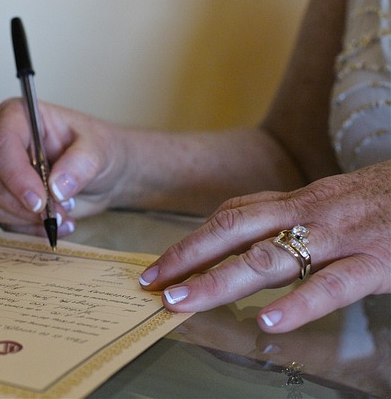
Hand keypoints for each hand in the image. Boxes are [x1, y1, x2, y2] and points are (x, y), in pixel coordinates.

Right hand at [0, 98, 128, 235]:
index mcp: (16, 116)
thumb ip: (81, 164)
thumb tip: (57, 186)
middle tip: (57, 213)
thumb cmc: (96, 150)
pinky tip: (53, 224)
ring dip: (25, 218)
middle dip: (21, 203)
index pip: (1, 143)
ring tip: (61, 216)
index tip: (40, 200)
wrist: (100, 174)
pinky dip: (27, 228)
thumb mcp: (98, 150)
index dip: (16, 175)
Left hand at [139, 160, 390, 332]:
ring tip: (185, 302)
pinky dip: (299, 304)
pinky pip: (333, 285)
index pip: (229, 217)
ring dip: (221, 281)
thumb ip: (282, 224)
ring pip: (270, 258)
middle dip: (189, 257)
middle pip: (234, 231)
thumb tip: (240, 253)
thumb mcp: (322, 205)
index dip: (190, 241)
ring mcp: (338, 237)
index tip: (159, 266)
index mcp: (294, 203)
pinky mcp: (376, 262)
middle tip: (154, 284)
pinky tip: (268, 321)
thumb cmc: (375, 201)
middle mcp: (306, 215)